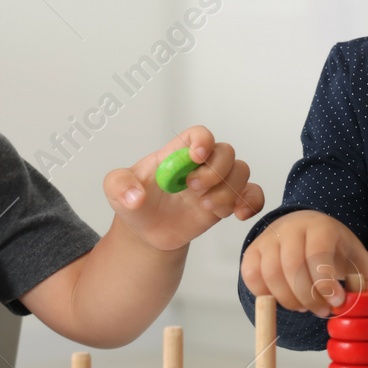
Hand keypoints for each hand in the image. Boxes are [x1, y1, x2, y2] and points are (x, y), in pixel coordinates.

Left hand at [104, 126, 263, 251]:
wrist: (147, 232)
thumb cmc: (135, 202)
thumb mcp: (115, 190)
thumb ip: (119, 186)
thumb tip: (135, 197)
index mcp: (176, 154)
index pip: (198, 134)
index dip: (203, 141)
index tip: (197, 157)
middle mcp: (200, 165)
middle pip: (225, 151)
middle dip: (215, 171)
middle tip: (194, 189)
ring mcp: (215, 184)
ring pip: (241, 171)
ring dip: (228, 190)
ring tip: (206, 207)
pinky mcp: (226, 202)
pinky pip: (252, 194)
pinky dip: (251, 201)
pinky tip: (237, 213)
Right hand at [240, 209, 367, 317]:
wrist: (306, 228)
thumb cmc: (333, 248)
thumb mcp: (358, 260)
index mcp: (321, 226)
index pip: (317, 254)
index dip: (325, 283)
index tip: (335, 302)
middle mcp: (291, 227)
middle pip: (292, 266)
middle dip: (307, 297)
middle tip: (321, 311)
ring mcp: (268, 237)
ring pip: (271, 274)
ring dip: (288, 300)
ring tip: (303, 306)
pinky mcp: (252, 250)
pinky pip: (251, 276)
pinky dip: (265, 294)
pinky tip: (283, 298)